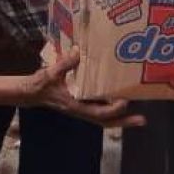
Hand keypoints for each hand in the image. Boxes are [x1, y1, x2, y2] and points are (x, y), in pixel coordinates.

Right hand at [20, 47, 144, 128]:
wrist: (31, 93)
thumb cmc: (40, 85)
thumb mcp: (50, 73)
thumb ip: (64, 63)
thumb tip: (78, 51)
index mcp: (75, 106)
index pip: (97, 112)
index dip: (112, 109)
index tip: (124, 101)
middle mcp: (81, 110)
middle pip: (106, 121)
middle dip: (124, 122)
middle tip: (142, 121)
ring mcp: (83, 109)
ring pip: (104, 118)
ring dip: (121, 118)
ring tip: (139, 117)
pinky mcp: (82, 104)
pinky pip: (100, 110)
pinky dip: (112, 110)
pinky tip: (122, 102)